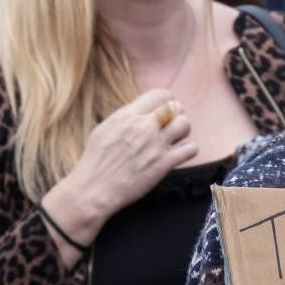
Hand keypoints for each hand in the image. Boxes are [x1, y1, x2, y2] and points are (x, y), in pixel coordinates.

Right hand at [42, 88, 197, 250]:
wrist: (94, 189)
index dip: (166, 101)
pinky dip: (189, 150)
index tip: (165, 109)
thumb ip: (124, 119)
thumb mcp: (104, 129)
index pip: (159, 95)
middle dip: (176, 114)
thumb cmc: (95, 162)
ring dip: (183, 131)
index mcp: (128, 115)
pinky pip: (191, 149)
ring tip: (176, 139)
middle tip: (171, 125)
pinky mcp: (164, 164)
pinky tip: (180, 154)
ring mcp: (155, 145)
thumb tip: (138, 114)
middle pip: (174, 107)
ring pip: (185, 124)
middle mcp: (143, 126)